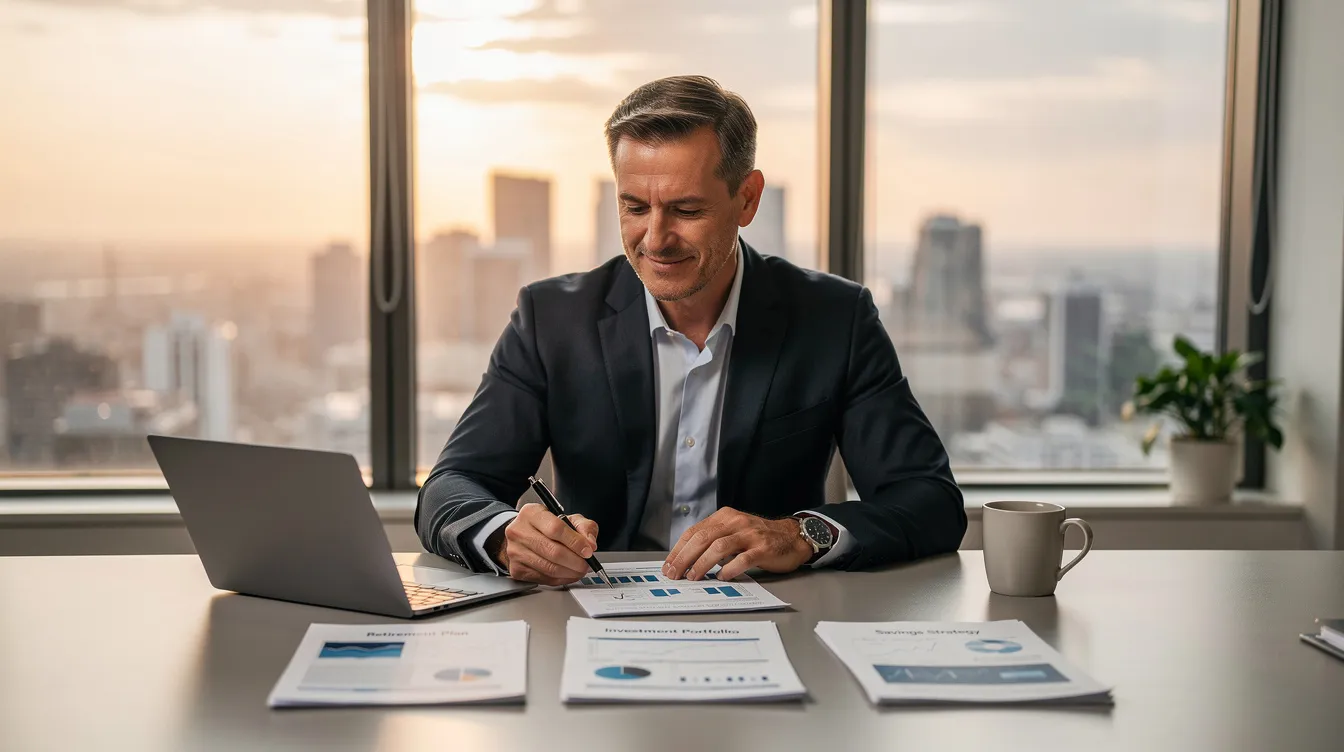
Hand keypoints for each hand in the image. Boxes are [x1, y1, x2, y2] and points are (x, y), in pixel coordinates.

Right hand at [489, 504, 598, 585]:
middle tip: (587, 564)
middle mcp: (519, 531)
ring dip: (570, 572)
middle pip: (553, 551)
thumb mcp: (567, 518)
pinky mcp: (516, 569)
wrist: (522, 536)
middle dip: (576, 561)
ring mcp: (515, 551)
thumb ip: (583, 527)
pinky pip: (544, 578)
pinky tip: (568, 574)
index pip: (556, 528)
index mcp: (532, 513)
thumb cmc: (546, 526)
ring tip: (580, 570)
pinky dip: (561, 579)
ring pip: (549, 568)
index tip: (588, 551)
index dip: (575, 542)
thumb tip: (590, 544)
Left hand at [663, 508, 812, 582]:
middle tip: (674, 574)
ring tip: (693, 576)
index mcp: (725, 517)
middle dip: (685, 557)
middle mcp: (736, 522)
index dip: (679, 549)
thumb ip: (714, 540)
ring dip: (702, 563)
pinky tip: (721, 577)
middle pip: (703, 538)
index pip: (694, 531)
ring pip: (719, 547)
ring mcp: (750, 535)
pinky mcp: (763, 548)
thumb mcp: (734, 531)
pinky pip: (742, 559)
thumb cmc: (759, 538)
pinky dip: (729, 569)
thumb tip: (687, 560)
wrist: (792, 537)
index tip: (668, 565)